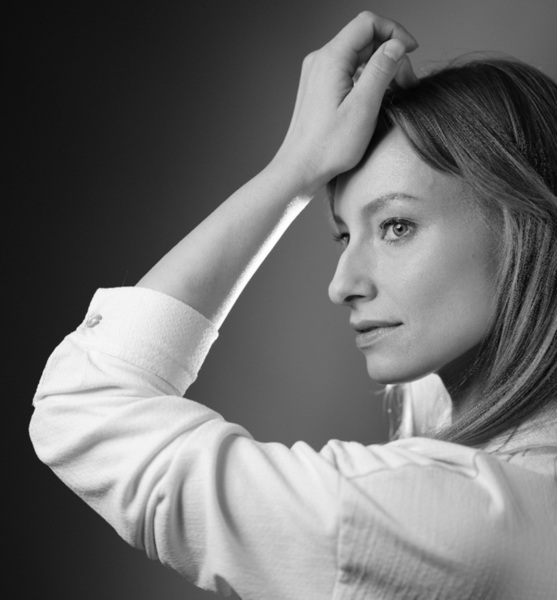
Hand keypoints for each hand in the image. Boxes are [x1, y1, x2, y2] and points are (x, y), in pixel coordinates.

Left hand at [272, 11, 417, 192]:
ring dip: (380, 69)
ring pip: (357, 57)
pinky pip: (347, 72)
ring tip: (394, 95)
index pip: (368, 23)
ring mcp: (317, 74)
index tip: (411, 52)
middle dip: (390, 56)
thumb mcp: (364, 107)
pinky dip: (365, 80)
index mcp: (330, 59)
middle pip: (364, 40)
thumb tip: (396, 45)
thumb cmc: (328, 147)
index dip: (394, 32)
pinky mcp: (317, 88)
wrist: (299, 169)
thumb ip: (381, 70)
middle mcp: (320, 60)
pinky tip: (375, 101)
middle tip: (406, 84)